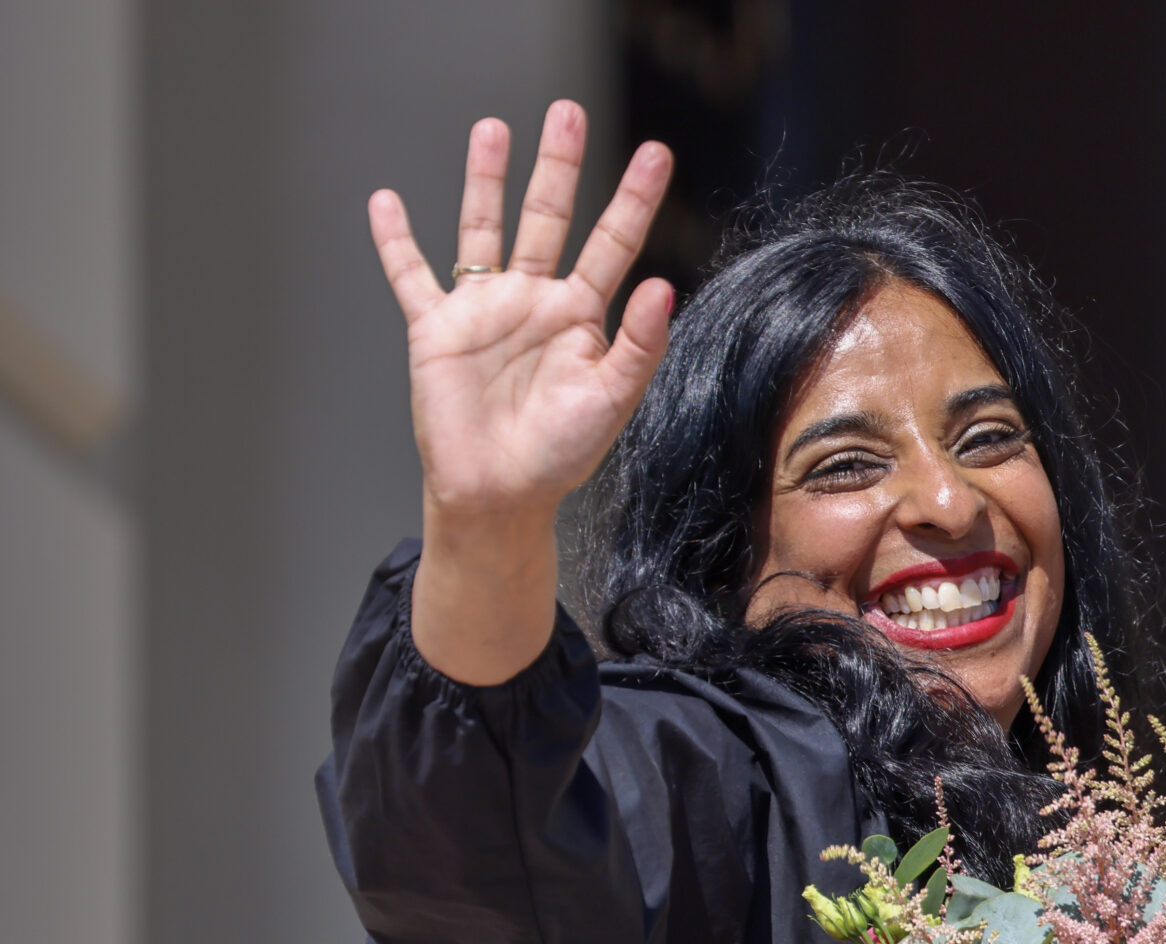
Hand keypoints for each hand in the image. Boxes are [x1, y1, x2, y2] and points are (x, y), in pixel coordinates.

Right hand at [366, 100, 672, 682]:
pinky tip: (384, 201)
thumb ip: (638, 344)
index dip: (634, 200)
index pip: (613, 244)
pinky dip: (395, 240)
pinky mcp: (436, 328)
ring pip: (483, 227)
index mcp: (582, 317)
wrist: (498, 493)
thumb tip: (665, 284)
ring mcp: (484, 311)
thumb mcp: (612, 399)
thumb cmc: (561, 454)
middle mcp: (534, 303)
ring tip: (492, 128)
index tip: (657, 153)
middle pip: (549, 217)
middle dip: (559, 166)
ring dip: (485, 180)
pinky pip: (411, 275)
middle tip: (568, 113)